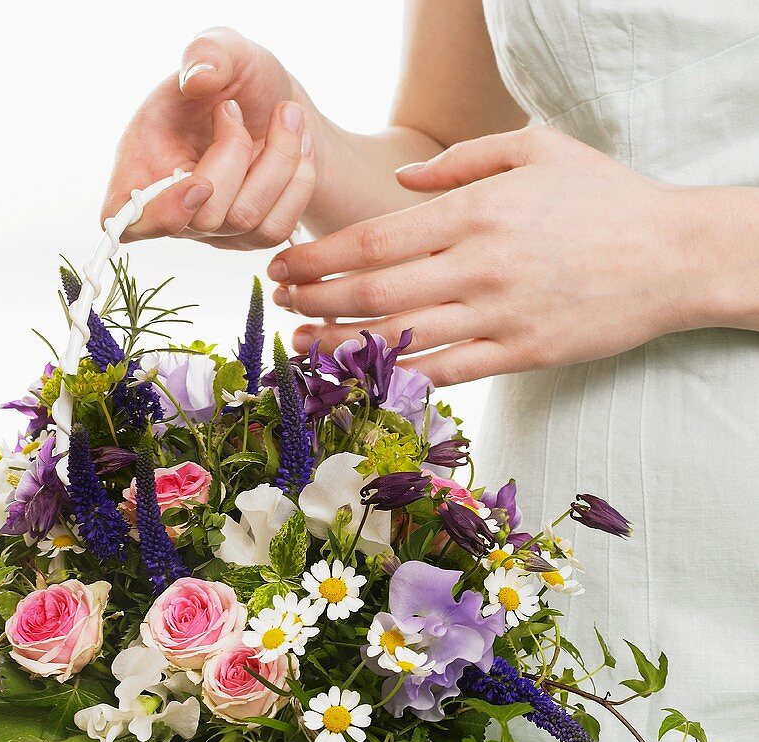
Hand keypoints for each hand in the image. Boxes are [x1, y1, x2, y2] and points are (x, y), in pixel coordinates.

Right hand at [101, 27, 315, 248]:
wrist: (276, 102)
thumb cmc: (235, 78)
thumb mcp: (222, 47)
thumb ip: (207, 52)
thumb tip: (199, 77)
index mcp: (139, 166)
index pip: (124, 219)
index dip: (159, 214)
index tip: (199, 183)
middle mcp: (173, 209)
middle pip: (205, 216)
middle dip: (234, 154)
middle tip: (236, 107)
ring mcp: (213, 231)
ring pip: (245, 219)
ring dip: (277, 161)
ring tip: (286, 115)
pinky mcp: (250, 238)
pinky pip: (276, 228)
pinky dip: (298, 183)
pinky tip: (300, 146)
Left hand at [267, 126, 701, 382]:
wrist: (673, 256)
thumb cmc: (604, 197)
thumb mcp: (537, 149)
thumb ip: (462, 161)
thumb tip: (403, 180)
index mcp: (475, 212)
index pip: (372, 241)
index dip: (317, 257)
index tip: (283, 264)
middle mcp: (478, 266)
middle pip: (371, 295)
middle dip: (314, 300)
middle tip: (282, 303)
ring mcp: (498, 316)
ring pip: (398, 340)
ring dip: (340, 346)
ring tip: (303, 343)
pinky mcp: (518, 355)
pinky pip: (444, 373)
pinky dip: (399, 377)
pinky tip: (364, 375)